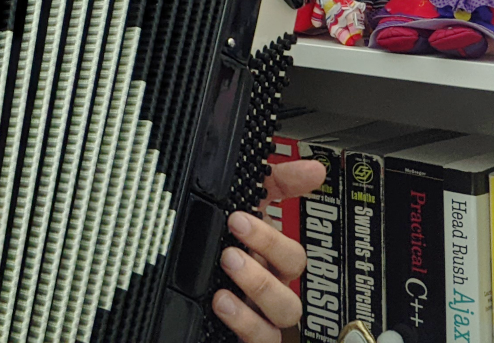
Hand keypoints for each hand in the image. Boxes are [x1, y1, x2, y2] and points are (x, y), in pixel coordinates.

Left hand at [212, 159, 325, 341]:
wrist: (179, 294)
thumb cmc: (212, 253)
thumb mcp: (233, 210)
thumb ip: (271, 185)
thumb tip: (315, 168)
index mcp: (267, 256)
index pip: (291, 242)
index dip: (275, 234)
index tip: (242, 213)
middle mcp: (269, 285)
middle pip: (294, 270)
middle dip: (268, 245)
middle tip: (235, 224)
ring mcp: (261, 315)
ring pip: (285, 309)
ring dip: (260, 284)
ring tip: (229, 262)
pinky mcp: (247, 337)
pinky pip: (261, 338)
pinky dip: (245, 323)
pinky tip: (223, 303)